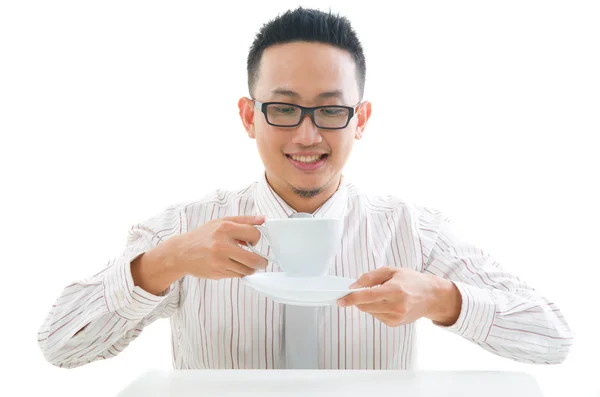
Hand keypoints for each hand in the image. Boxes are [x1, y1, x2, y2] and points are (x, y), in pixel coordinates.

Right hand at [168, 215, 268, 279]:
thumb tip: (263, 219)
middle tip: (261, 262)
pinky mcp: (217, 273)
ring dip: (250, 268)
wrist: (181, 253)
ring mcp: (219, 262)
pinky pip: (237, 275)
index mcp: (225, 229)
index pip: (254, 234)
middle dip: (261, 262)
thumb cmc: (202, 236)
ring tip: (245, 262)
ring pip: (246, 270)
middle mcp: (222, 246)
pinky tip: (232, 265)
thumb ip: (244, 220)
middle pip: (254, 259)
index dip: (257, 238)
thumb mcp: (221, 222)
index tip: (253, 241)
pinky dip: (239, 272)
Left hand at [337, 267, 460, 326]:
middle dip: (357, 299)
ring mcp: (395, 317)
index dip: (351, 298)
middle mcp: (396, 306)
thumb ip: (370, 277)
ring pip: (369, 312)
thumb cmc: (412, 281)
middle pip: (365, 306)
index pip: (367, 296)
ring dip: (367, 303)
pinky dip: (375, 309)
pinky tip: (386, 302)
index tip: (340, 299)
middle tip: (357, 290)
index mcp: (395, 290)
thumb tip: (353, 286)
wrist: (430, 297)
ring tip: (381, 294)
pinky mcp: (394, 324)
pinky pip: (376, 316)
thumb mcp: (391, 271)